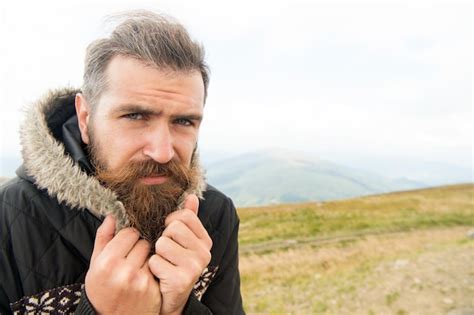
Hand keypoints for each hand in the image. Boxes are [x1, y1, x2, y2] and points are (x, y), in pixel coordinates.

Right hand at [85, 215, 160, 313]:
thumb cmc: (102, 290)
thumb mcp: (95, 265)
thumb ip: (103, 238)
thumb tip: (112, 216)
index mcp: (107, 263)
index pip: (130, 233)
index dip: (129, 237)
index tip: (126, 244)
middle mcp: (124, 271)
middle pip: (143, 242)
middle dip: (139, 246)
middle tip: (133, 257)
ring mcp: (141, 281)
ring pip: (153, 254)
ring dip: (148, 257)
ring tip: (138, 267)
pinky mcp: (153, 289)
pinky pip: (158, 268)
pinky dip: (154, 270)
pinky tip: (144, 278)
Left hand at [148, 194, 212, 314]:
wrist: (170, 297)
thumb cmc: (173, 263)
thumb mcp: (182, 240)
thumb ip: (188, 218)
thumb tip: (192, 195)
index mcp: (205, 240)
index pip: (185, 216)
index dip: (171, 222)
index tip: (170, 234)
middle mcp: (204, 253)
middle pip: (173, 228)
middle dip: (163, 238)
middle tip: (167, 252)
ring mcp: (195, 267)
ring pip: (162, 244)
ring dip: (157, 253)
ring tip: (164, 263)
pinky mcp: (181, 280)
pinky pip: (155, 261)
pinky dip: (152, 267)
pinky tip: (160, 275)